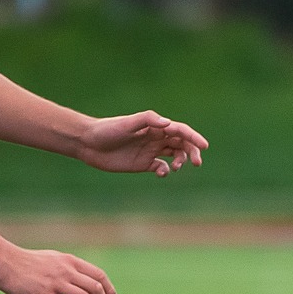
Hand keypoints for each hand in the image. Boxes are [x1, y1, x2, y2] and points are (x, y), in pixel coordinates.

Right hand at [0, 246, 118, 293]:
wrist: (3, 260)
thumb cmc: (25, 262)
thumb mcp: (52, 259)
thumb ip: (67, 267)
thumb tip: (78, 279)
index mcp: (70, 261)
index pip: (99, 275)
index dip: (109, 290)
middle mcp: (67, 271)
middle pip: (95, 289)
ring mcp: (55, 282)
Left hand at [76, 111, 207, 176]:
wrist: (88, 143)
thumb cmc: (107, 129)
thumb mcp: (127, 123)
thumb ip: (148, 120)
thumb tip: (169, 124)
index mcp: (154, 127)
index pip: (180, 131)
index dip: (194, 137)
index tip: (204, 147)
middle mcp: (155, 138)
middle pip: (181, 144)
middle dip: (192, 152)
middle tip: (197, 162)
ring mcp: (149, 151)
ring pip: (174, 155)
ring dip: (181, 161)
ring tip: (176, 167)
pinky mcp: (142, 164)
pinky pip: (161, 167)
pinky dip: (165, 171)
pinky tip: (162, 172)